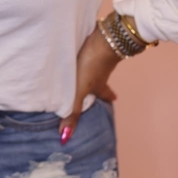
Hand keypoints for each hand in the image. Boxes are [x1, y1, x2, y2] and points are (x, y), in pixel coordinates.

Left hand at [58, 24, 120, 144]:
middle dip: (101, 86)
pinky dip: (87, 56)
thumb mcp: (78, 91)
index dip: (107, 99)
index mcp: (100, 85)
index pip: (105, 96)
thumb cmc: (91, 67)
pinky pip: (91, 53)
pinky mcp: (94, 44)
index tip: (112, 101)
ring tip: (86, 72)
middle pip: (103, 81)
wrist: (103, 39)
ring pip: (97, 68)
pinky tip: (80, 51)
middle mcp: (102, 73)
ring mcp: (100, 57)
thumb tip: (66, 138)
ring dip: (93, 71)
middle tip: (102, 88)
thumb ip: (71, 111)